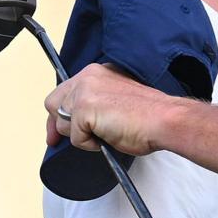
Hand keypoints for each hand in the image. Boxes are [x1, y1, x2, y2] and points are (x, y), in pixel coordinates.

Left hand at [44, 63, 177, 156]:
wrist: (164, 119)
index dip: (59, 113)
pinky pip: (75, 138)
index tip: (56, 129)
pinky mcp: (84, 109)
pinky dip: (89, 144)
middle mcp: (88, 77)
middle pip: (53, 104)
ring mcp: (84, 92)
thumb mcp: (116, 99)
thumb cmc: (150, 115)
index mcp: (97, 72)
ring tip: (106, 135)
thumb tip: (78, 121)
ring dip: (80, 135)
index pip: (64, 91)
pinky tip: (108, 137)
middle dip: (57, 124)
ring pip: (62, 122)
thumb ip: (96, 103)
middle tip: (58, 141)